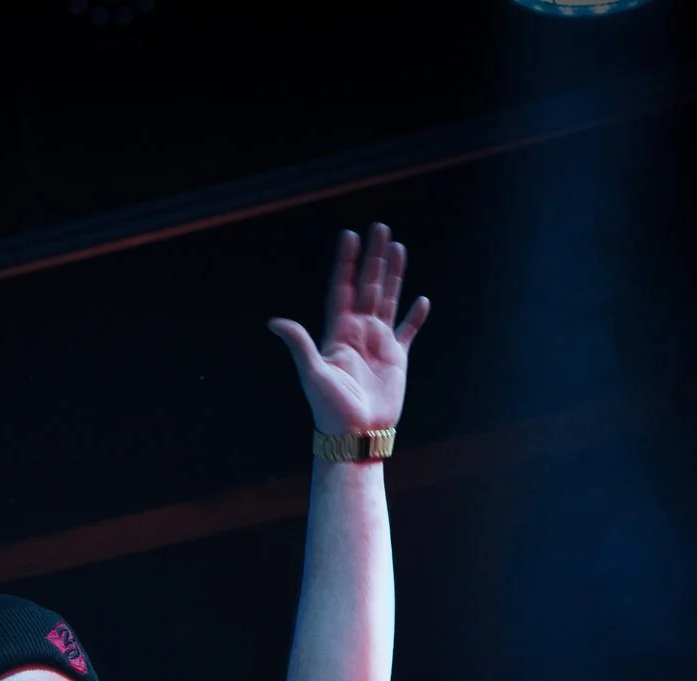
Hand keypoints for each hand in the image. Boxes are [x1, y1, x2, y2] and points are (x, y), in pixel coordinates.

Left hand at [268, 223, 429, 436]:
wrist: (355, 436)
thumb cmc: (331, 409)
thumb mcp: (314, 374)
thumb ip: (299, 345)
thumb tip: (274, 322)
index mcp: (337, 333)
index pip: (342, 288)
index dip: (346, 263)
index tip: (349, 236)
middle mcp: (358, 333)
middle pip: (367, 286)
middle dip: (373, 258)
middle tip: (379, 228)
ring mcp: (378, 344)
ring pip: (388, 300)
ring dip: (394, 275)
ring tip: (398, 248)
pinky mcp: (397, 358)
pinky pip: (408, 331)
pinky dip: (415, 317)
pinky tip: (421, 300)